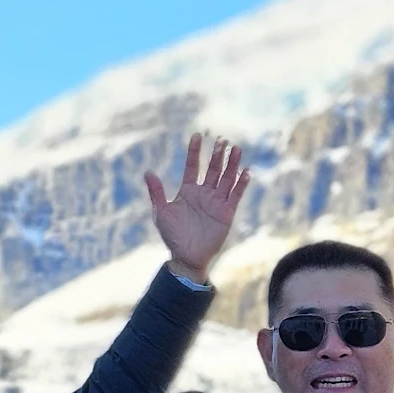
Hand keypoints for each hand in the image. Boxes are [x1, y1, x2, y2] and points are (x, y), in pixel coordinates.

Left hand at [145, 134, 248, 283]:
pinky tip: (245, 172)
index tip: (197, 136)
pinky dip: (241, 183)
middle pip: (213, 169)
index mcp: (188, 191)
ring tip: (236, 149)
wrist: (186, 256)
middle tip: (222, 140)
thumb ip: (157, 192)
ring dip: (232, 164)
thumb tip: (148, 172)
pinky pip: (235, 195)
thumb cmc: (172, 235)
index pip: (193, 166)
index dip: (195, 151)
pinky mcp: (227, 212)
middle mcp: (204, 193)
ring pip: (226, 178)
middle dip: (217, 155)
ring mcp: (216, 201)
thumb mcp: (161, 212)